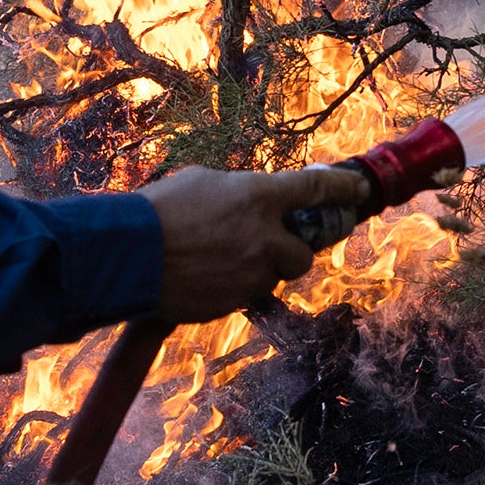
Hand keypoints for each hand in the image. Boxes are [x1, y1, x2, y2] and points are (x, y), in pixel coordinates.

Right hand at [142, 165, 370, 322]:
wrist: (126, 256)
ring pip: (271, 277)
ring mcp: (250, 274)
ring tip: (217, 259)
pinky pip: (243, 295)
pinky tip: (202, 276)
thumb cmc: (157, 209)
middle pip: (303, 254)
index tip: (358, 191)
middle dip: (291, 252)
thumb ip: (237, 191)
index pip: (315, 190)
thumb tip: (250, 201)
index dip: (342, 190)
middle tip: (268, 245)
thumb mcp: (201, 182)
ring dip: (256, 270)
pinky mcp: (233, 303)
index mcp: (258, 197)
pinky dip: (231, 286)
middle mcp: (264, 237)